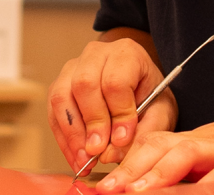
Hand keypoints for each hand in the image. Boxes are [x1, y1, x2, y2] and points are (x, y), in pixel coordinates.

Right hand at [50, 38, 174, 176]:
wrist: (137, 85)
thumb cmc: (150, 96)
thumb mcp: (161, 112)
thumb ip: (142, 132)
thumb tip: (110, 153)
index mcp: (127, 54)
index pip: (116, 81)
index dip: (118, 113)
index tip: (122, 139)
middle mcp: (95, 55)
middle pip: (84, 84)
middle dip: (91, 122)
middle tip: (99, 150)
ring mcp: (72, 68)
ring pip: (61, 97)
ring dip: (72, 134)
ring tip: (86, 159)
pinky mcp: (59, 86)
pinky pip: (53, 112)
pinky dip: (64, 139)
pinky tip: (76, 157)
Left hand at [93, 107, 213, 192]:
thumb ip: (190, 171)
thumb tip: (150, 187)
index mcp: (196, 140)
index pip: (152, 146)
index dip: (125, 165)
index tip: (99, 186)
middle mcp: (208, 141)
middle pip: (160, 147)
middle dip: (130, 171)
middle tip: (106, 191)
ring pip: (187, 155)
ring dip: (158, 175)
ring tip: (137, 192)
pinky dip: (211, 184)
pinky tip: (196, 193)